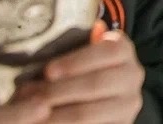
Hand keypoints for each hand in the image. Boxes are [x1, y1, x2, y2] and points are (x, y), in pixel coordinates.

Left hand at [16, 22, 144, 122]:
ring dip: (57, 115)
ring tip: (32, 115)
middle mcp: (132, 75)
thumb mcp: (81, 52)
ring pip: (88, 112)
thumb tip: (42, 49)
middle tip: (30, 97)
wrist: (104, 94)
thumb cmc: (82, 67)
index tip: (48, 71)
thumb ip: (70, 46)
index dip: (76, 62)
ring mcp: (128, 104)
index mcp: (123, 50)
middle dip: (59, 91)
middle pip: (95, 84)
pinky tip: (45, 123)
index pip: (105, 52)